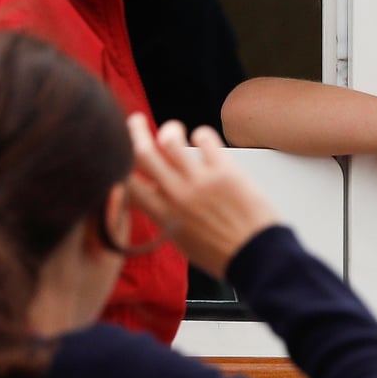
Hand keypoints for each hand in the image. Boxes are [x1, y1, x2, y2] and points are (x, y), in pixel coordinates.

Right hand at [125, 113, 279, 277]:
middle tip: (135, 121)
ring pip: (170, 140)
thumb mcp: (181, 239)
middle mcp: (177, 195)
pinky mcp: (225, 171)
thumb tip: (154, 191)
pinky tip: (203, 138)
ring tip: (173, 129)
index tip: (122, 154)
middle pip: (142, 153)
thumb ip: (164, 214)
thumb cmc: (222, 253)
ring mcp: (200, 181)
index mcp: (164, 216)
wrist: (257, 257)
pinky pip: (205, 137)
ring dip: (168, 128)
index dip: (119, 165)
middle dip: (135, 131)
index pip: (126, 183)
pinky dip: (201, 133)